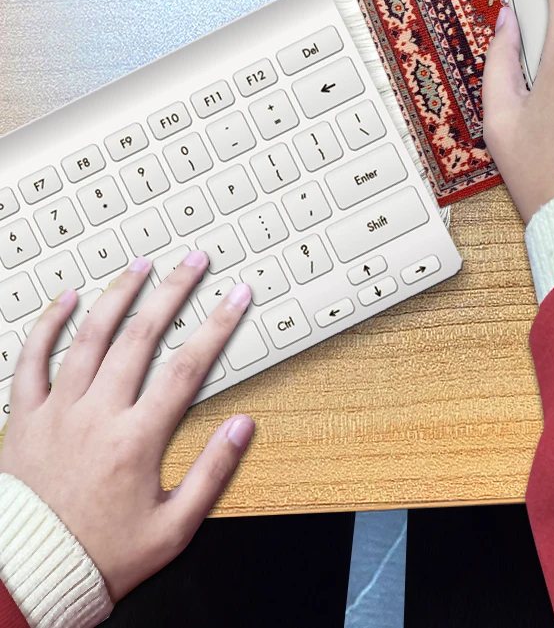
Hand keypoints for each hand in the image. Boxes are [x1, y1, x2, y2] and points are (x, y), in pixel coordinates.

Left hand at [0, 253, 254, 601]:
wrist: (27, 579)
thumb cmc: (100, 556)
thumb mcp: (173, 529)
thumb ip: (212, 472)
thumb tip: (242, 426)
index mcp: (136, 439)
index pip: (187, 367)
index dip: (217, 326)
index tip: (236, 297)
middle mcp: (97, 415)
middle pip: (141, 336)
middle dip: (173, 292)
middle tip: (194, 262)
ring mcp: (57, 413)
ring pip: (89, 337)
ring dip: (118, 296)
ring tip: (141, 265)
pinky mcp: (23, 420)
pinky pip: (31, 362)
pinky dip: (47, 326)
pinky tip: (64, 300)